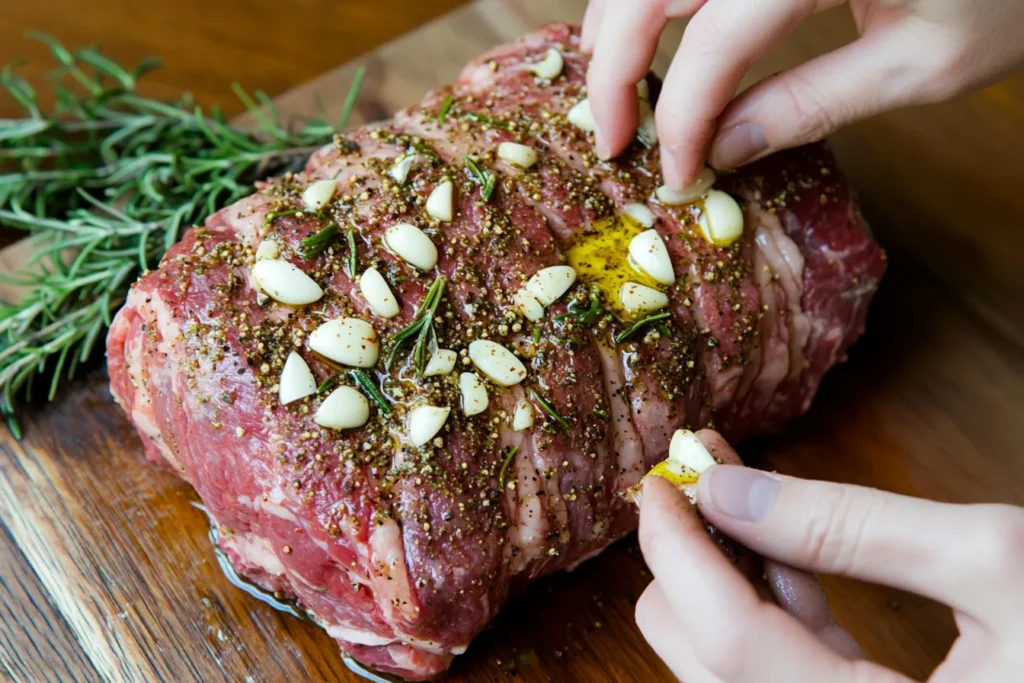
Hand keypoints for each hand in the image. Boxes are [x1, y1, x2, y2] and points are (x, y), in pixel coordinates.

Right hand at [582, 0, 1023, 188]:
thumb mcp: (923, 64)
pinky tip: (647, 20)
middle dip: (615, 66)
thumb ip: (811, 105)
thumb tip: (721, 151)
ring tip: (610, 78)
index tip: (672, 174)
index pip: (714, 43)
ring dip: (619, 16)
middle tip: (610, 136)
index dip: (680, 117)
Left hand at [636, 430, 1023, 681]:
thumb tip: (727, 486)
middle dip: (686, 564)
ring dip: (716, 573)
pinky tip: (770, 536)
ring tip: (724, 487)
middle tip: (698, 475)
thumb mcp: (994, 562)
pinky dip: (764, 598)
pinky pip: (779, 663)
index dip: (678, 552)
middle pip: (706, 662)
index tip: (660, 479)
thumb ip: (849, 526)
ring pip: (729, 665)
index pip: (728, 645)